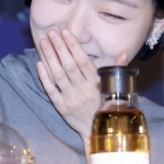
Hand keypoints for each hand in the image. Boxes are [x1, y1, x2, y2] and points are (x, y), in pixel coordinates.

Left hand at [36, 29, 128, 145]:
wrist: (97, 130)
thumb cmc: (105, 105)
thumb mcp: (113, 88)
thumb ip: (115, 70)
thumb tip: (124, 54)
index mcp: (96, 83)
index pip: (83, 61)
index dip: (73, 46)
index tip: (65, 32)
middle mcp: (82, 90)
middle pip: (69, 66)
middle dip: (59, 47)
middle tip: (51, 32)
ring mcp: (70, 98)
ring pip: (58, 75)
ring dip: (50, 58)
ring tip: (44, 42)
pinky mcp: (60, 106)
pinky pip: (51, 89)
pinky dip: (44, 77)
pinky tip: (39, 63)